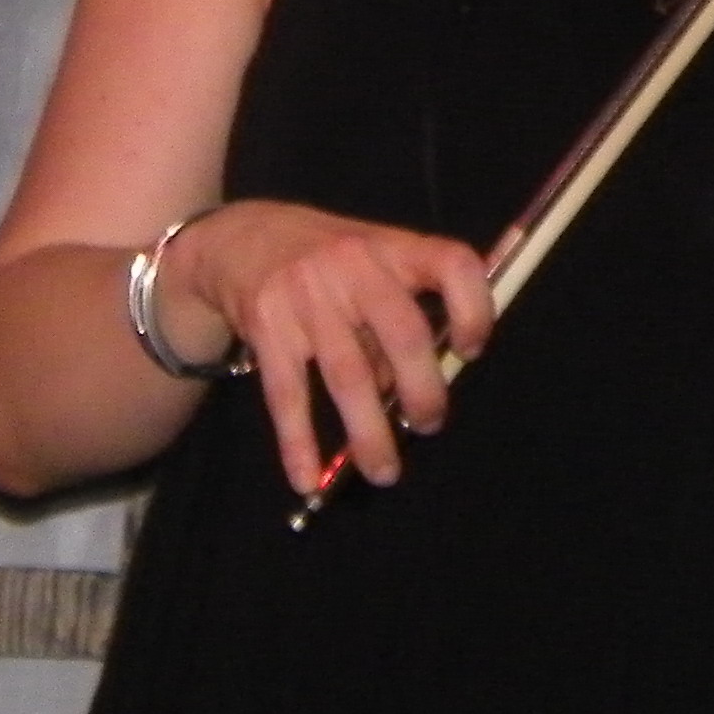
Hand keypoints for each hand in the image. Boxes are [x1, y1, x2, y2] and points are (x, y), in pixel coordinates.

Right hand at [165, 201, 497, 494]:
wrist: (240, 237)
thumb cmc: (325, 258)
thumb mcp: (369, 264)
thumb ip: (395, 316)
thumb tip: (414, 392)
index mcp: (393, 247)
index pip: (452, 263)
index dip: (473, 309)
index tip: (470, 351)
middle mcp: (354, 264)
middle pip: (403, 333)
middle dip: (424, 391)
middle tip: (429, 425)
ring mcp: (307, 294)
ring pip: (349, 375)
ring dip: (370, 433)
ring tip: (385, 473)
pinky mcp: (267, 325)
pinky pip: (288, 393)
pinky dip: (298, 441)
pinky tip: (306, 477)